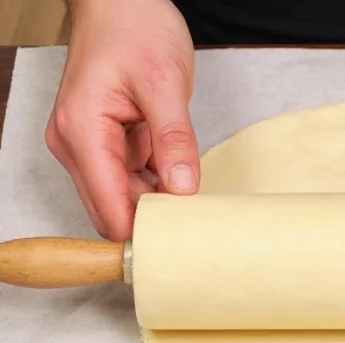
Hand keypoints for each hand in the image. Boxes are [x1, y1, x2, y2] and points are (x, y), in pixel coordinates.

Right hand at [46, 0, 198, 240]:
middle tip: (194, 228)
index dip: (140, 231)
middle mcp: (75, 144)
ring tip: (194, 204)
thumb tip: (182, 189)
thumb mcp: (166, 82)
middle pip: (111, 209)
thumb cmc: (136, 28)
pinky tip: (180, 179)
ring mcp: (87, 145)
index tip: (176, 242)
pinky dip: (155, 184)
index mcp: (82, 130)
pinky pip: (129, 179)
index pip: (108, 206)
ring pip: (122, 197)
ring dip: (155, 203)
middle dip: (149, 221)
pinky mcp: (104, 143)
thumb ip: (174, 139)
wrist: (122, 2)